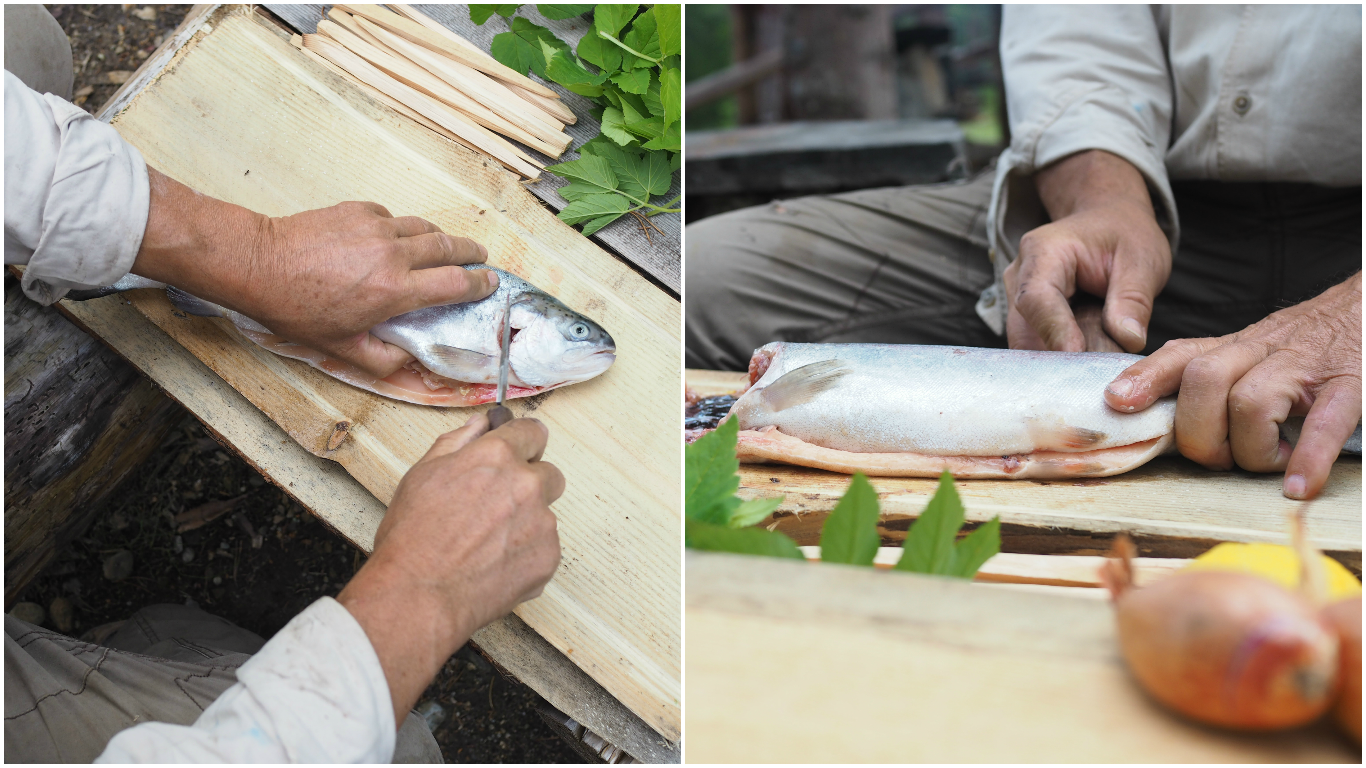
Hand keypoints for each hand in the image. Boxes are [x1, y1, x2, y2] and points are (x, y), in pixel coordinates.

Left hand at [130, 168, 496, 376]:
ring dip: (441, 238)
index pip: (456, 283)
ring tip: (447, 246)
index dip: (479, 283)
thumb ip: (382, 359)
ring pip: (424, 227)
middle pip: (450, 247)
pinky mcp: (359, 210)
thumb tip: (408, 359)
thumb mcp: (341, 348)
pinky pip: (392, 218)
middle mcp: (394, 254)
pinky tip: (394, 239)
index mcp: (395, 291)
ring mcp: (377, 227)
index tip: (488, 283)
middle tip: (479, 258)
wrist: (259, 264)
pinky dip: (400, 228)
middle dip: (471, 253)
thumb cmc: (296, 308)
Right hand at [338, 414, 564, 728]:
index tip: (519, 454)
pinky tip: (494, 565)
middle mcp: (527, 484)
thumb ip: (459, 441)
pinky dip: (526, 555)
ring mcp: (542, 523)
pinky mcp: (548, 558)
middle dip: (529, 485)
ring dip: (526, 523)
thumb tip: (482, 423)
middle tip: (496, 508)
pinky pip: (545, 548)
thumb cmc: (412, 538)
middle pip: (549, 474)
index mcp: (497, 456)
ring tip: (486, 544)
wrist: (419, 595)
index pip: (534, 432)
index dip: (524, 443)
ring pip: (545, 514)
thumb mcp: (423, 473)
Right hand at [1005, 150, 1170, 352]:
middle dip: (1057, 358)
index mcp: (1044, 251)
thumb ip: (1133, 298)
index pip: (1037, 298)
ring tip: (1098, 372)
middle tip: (1094, 379)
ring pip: (1028, 345)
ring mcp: (1018, 299)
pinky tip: (1087, 369)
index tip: (1076, 356)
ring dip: (1061, 364)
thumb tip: (1128, 338)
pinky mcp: (1027, 320)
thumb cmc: (1123, 234)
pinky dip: (1062, 362)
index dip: (1054, 330)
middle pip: (1024, 329)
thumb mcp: (1142, 258)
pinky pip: (1038, 348)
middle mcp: (1020, 275)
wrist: (1107, 222)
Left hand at [1104, 272, 1362, 498]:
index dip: (1145, 378)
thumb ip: (1207, 373)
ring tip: (1268, 463)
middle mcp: (1261, 351)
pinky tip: (1300, 486)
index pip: (1179, 355)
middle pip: (1202, 381)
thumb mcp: (1251, 350)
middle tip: (1220, 458)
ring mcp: (1304, 367)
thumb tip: (1144, 408)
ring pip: (1249, 401)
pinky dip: (1307, 458)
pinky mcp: (1349, 383)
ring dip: (1250, 447)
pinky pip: (1323, 422)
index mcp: (1234, 347)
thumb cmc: (1308, 342)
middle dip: (1199, 432)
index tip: (1118, 401)